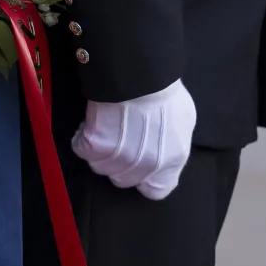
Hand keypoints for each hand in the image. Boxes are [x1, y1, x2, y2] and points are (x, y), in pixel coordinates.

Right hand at [71, 79, 196, 200]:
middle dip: (121, 163)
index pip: (155, 191)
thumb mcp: (183, 121)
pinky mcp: (94, 144)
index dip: (146, 178)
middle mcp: (143, 168)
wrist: (139, 74)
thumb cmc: (165, 93)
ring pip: (100, 167)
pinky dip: (82, 139)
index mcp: (168, 164)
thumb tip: (164, 153)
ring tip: (106, 128)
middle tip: (121, 139)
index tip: (140, 163)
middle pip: (123, 179)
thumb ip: (173, 145)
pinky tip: (91, 124)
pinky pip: (81, 149)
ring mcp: (116, 158)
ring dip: (101, 152)